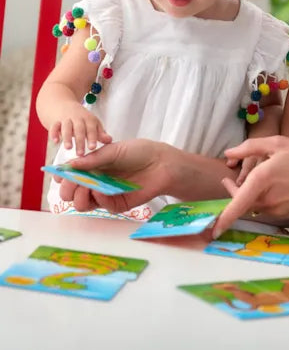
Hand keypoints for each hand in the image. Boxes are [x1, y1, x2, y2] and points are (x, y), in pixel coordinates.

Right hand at [49, 103, 111, 155]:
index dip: (92, 138)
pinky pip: (54, 126)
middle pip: (80, 129)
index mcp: (89, 119)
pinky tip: (55, 141)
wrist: (63, 104)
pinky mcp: (56, 121)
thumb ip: (100, 133)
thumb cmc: (81, 117)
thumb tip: (109, 140)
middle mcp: (78, 118)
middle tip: (81, 154)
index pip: (92, 129)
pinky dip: (54, 133)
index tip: (92, 148)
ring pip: (67, 128)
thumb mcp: (92, 123)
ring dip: (68, 138)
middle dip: (80, 141)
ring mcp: (66, 119)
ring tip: (69, 148)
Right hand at [59, 139, 175, 212]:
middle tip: (73, 183)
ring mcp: (105, 194)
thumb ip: (93, 159)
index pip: (70, 174)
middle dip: (68, 189)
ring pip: (81, 204)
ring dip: (79, 197)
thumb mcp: (114, 150)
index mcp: (93, 166)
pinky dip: (97, 199)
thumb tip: (70, 164)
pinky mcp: (116, 204)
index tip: (60, 176)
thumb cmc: (139, 152)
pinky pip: (100, 206)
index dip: (62, 177)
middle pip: (71, 192)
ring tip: (87, 188)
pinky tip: (101, 191)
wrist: (161, 164)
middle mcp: (95, 181)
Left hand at [211, 135, 288, 238]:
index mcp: (262, 180)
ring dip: (249, 195)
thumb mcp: (279, 144)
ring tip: (259, 178)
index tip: (212, 229)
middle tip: (227, 180)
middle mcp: (266, 199)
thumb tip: (228, 154)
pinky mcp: (283, 215)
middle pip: (241, 202)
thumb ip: (250, 147)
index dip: (223, 218)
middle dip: (233, 192)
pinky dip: (263, 198)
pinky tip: (276, 185)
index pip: (237, 203)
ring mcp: (275, 210)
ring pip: (253, 204)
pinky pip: (265, 207)